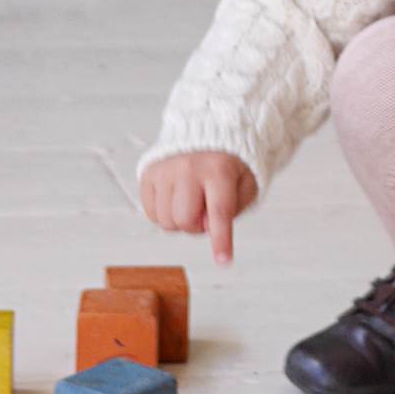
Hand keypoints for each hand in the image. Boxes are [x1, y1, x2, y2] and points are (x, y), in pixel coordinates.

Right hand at [138, 151, 257, 265]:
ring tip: (190, 201)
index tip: (224, 261)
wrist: (206, 132)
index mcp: (219, 169)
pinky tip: (175, 197)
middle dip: (197, 225)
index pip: (219, 211)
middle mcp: (188, 167)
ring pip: (165, 222)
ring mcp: (165, 169)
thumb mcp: (245, 182)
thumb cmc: (227, 164)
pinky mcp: (149, 172)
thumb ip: (234, 208)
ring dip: (180, 220)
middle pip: (186, 221)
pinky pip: (151, 213)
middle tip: (205, 211)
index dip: (221, 240)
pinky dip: (164, 212)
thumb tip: (207, 226)